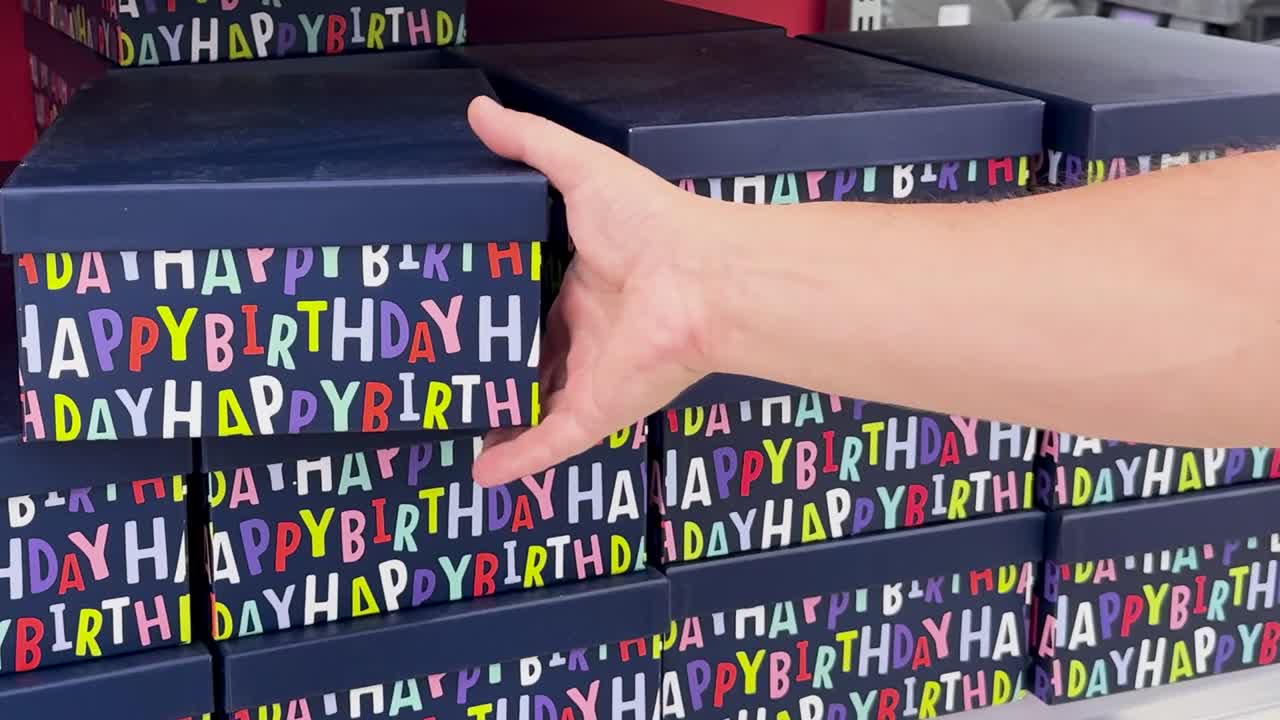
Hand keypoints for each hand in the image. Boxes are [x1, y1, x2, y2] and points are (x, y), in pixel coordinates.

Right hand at [467, 96, 721, 486]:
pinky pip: (548, 444)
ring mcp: (590, 378)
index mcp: (585, 286)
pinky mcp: (594, 411)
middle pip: (532, 359)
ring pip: (535, 409)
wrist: (703, 279)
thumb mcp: (581, 171)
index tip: (459, 314)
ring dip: (501, 422)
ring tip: (454, 430)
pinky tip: (480, 475)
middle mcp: (587, 336)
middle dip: (495, 369)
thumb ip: (530, 144)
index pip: (535, 304)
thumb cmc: (650, 224)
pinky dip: (516, 462)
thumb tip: (477, 109)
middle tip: (442, 373)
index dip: (501, 310)